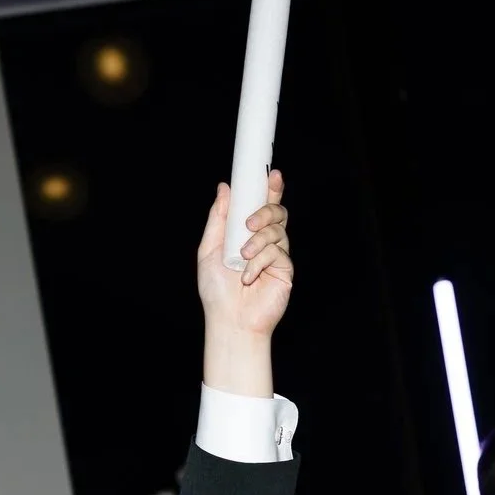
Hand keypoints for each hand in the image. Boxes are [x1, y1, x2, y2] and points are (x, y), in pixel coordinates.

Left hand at [195, 172, 291, 394]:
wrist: (228, 321)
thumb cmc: (217, 290)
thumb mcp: (209, 249)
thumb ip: (218, 219)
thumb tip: (224, 188)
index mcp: (247, 234)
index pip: (262, 205)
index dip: (270, 188)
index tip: (272, 174)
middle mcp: (265, 242)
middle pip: (277, 213)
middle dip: (266, 210)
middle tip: (249, 223)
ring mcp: (277, 256)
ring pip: (277, 231)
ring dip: (257, 241)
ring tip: (242, 258)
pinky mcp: (285, 270)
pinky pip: (277, 253)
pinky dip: (259, 263)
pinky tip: (248, 277)